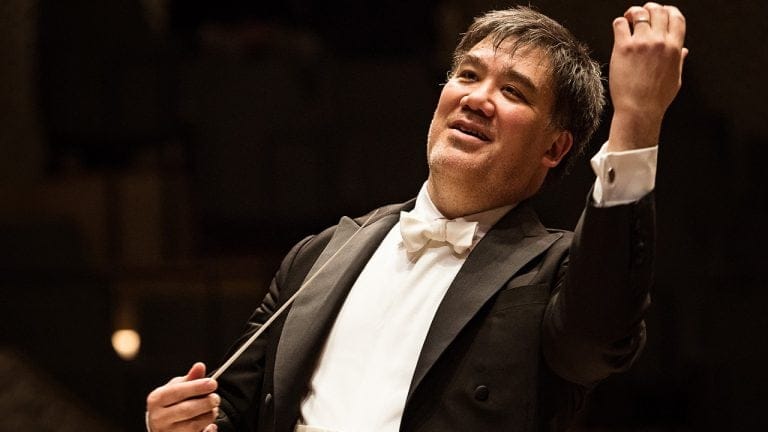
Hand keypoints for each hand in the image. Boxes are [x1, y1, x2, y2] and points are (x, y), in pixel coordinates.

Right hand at [146, 362, 219, 431]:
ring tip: (213, 410)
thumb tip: (200, 366)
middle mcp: (159, 418)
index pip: (177, 391)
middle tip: (216, 398)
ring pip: (193, 425)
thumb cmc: (171, 403)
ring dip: (208, 416)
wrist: (162, 425)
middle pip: (186, 409)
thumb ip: (190, 378)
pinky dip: (208, 430)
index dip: (197, 387)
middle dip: (206, 402)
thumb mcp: (177, 388)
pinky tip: (210, 425)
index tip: (213, 383)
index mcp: (156, 399)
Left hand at [607, 2, 687, 150]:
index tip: (661, 13)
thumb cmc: (657, 98)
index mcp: (675, 47)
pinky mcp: (624, 48)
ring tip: (629, 20)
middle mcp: (659, 42)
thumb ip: (680, 61)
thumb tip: (684, 50)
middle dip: (649, 9)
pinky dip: (619, 23)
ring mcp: (641, 43)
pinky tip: (619, 29)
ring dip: (633, 13)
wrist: (639, 109)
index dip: (668, 10)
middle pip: (658, 10)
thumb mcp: (676, 79)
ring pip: (639, 13)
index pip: (676, 16)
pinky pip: (620, 23)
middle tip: (641, 15)